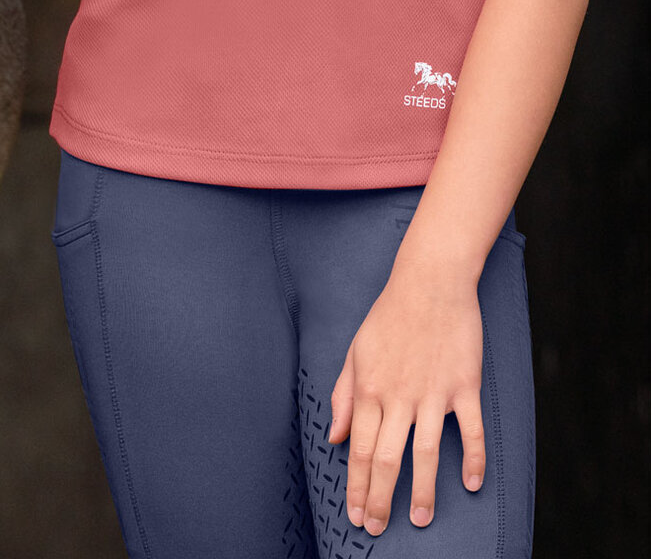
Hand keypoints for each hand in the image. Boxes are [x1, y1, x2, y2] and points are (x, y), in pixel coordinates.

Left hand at [329, 259, 485, 534]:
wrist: (429, 282)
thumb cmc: (388, 317)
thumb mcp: (355, 351)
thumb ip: (344, 396)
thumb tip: (336, 437)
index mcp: (370, 388)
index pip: (361, 449)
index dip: (358, 485)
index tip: (356, 514)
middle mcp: (400, 395)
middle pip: (388, 458)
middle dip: (380, 498)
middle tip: (377, 528)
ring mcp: (434, 393)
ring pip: (427, 452)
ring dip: (422, 490)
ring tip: (418, 520)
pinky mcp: (465, 386)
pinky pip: (472, 431)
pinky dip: (473, 459)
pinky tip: (471, 484)